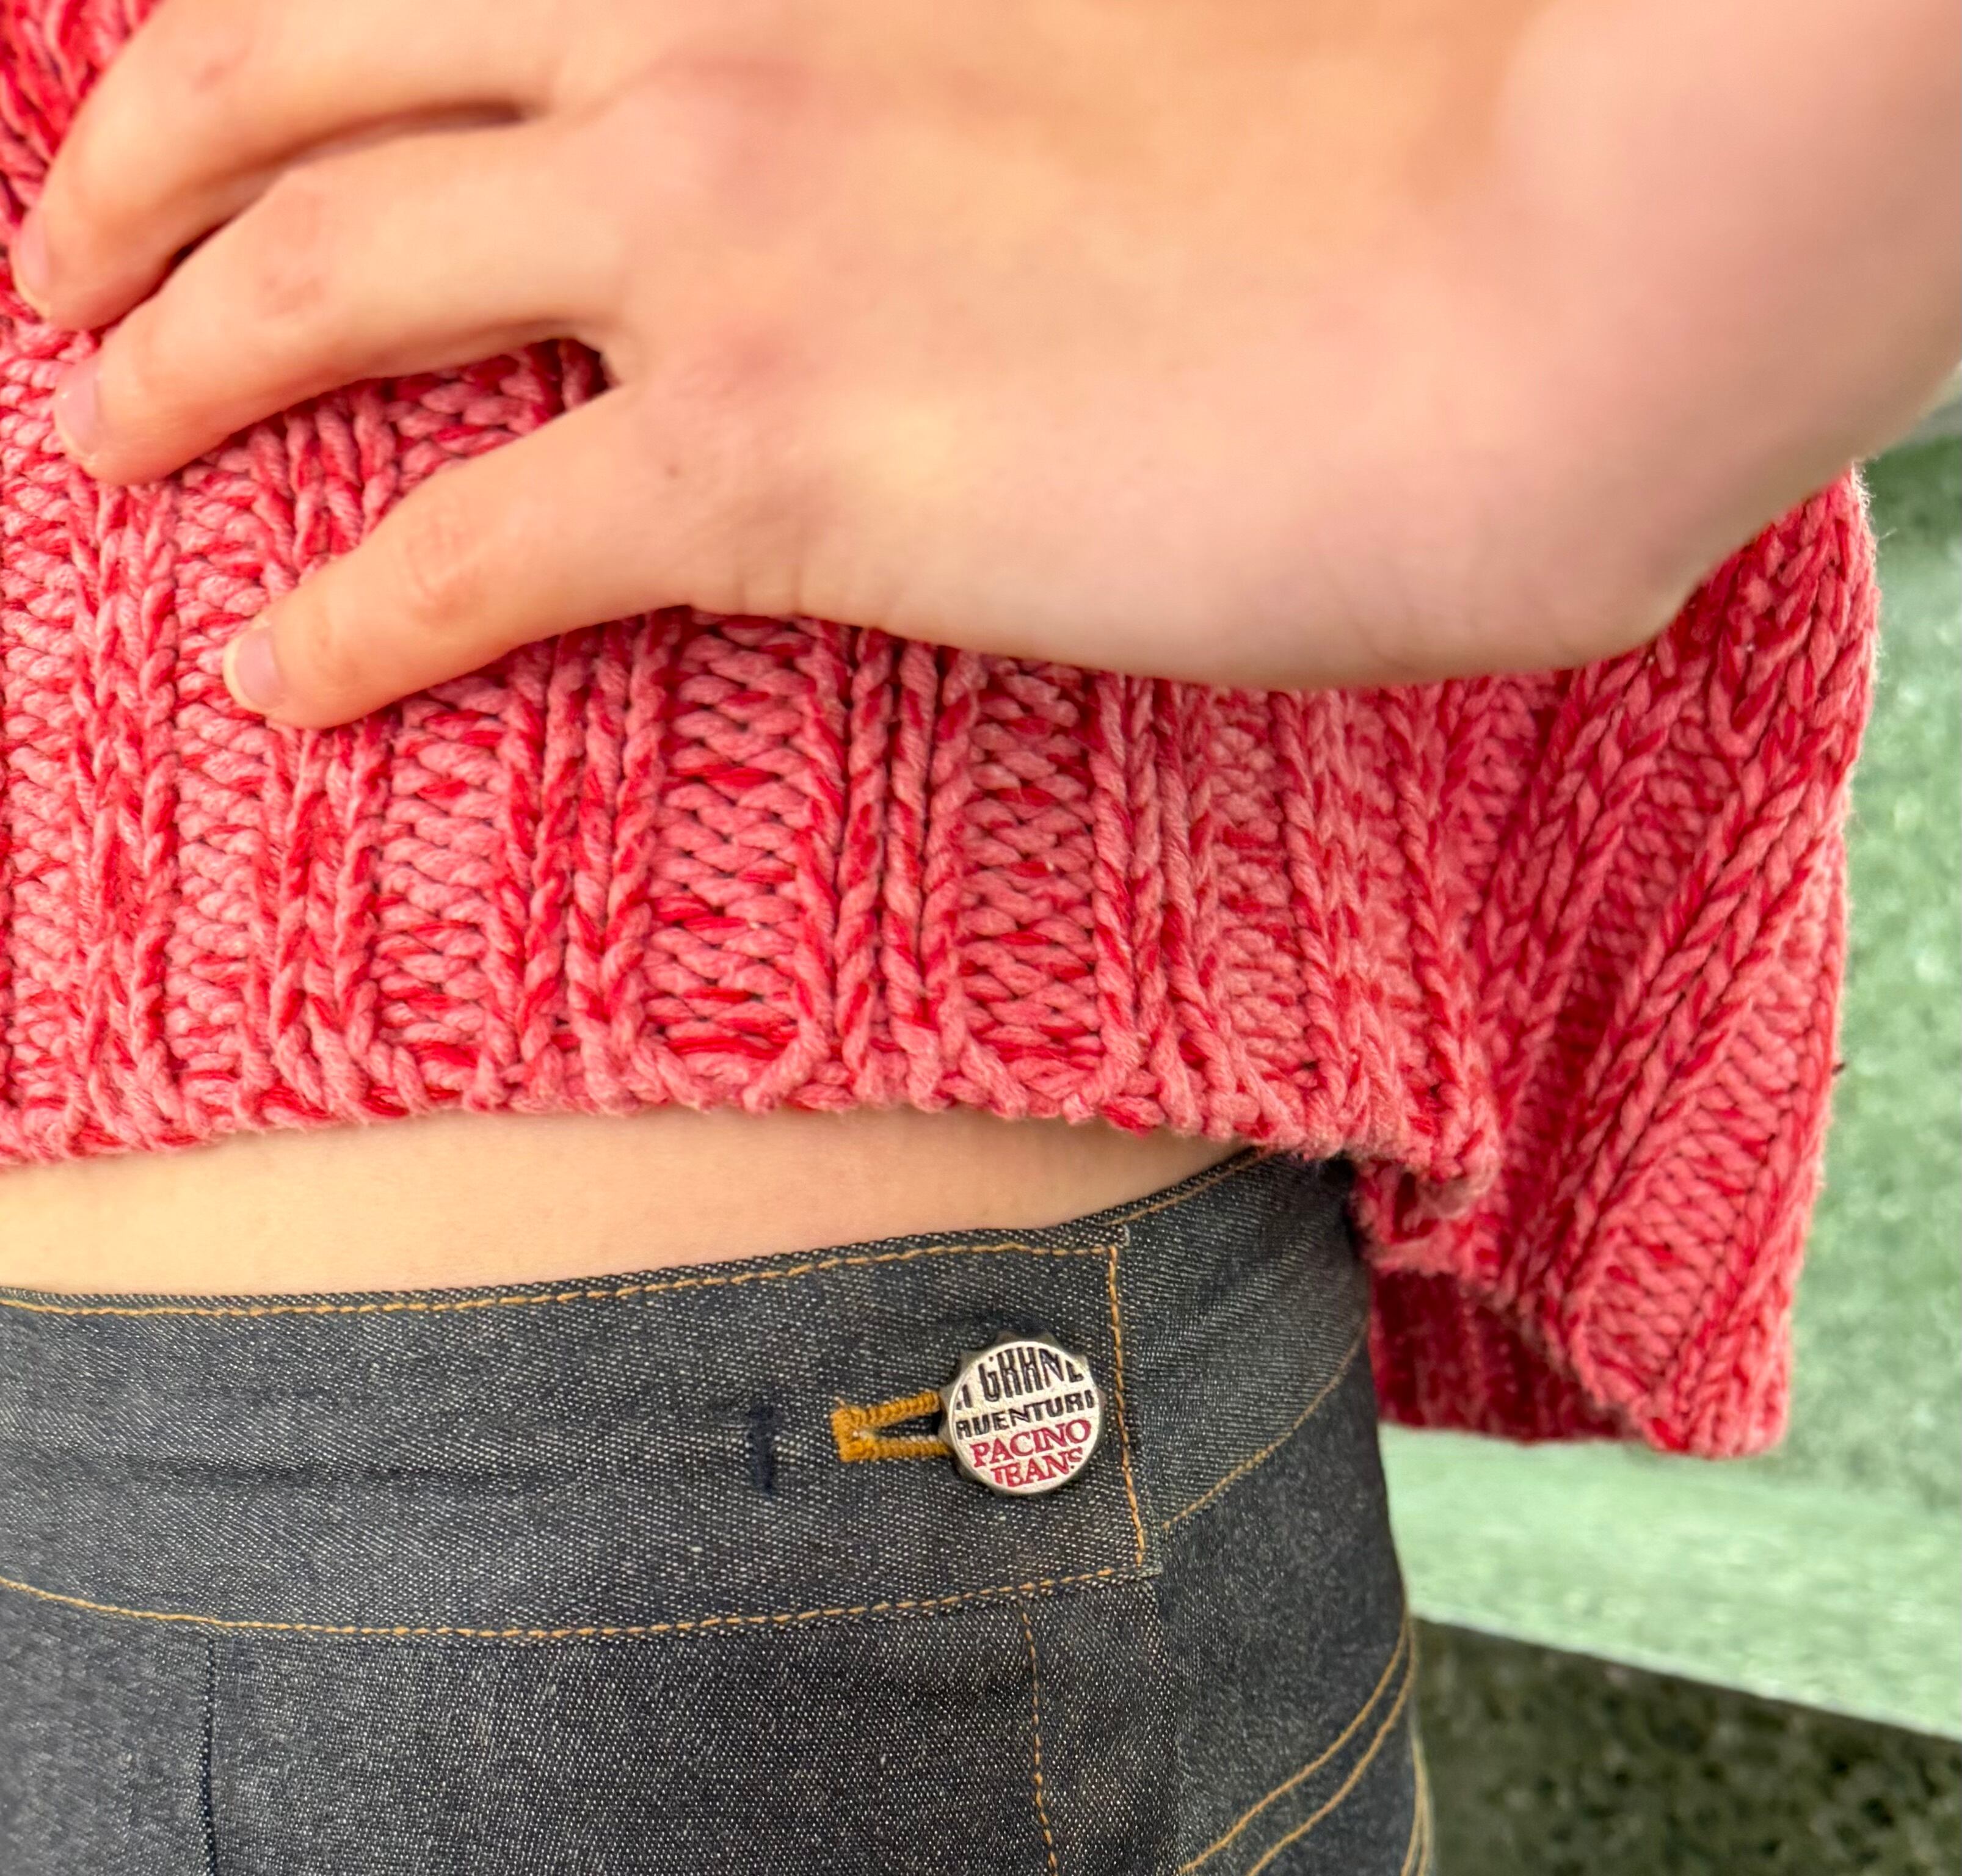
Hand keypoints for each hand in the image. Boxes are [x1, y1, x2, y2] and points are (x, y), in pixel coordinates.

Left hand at [13, 0, 1958, 726]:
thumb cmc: (1381, 183)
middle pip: (292, 61)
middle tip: (66, 277)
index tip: (210, 115)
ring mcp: (723, 244)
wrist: (1524, 279)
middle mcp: (701, 51)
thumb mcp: (1098, 58)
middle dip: (134, 173)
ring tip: (105, 457)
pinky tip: (273, 682)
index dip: (272, 32)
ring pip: (321, 271)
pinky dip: (337, 620)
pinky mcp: (770, 464)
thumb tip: (891, 187)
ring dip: (171, 366)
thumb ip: (937, 87)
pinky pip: (462, 550)